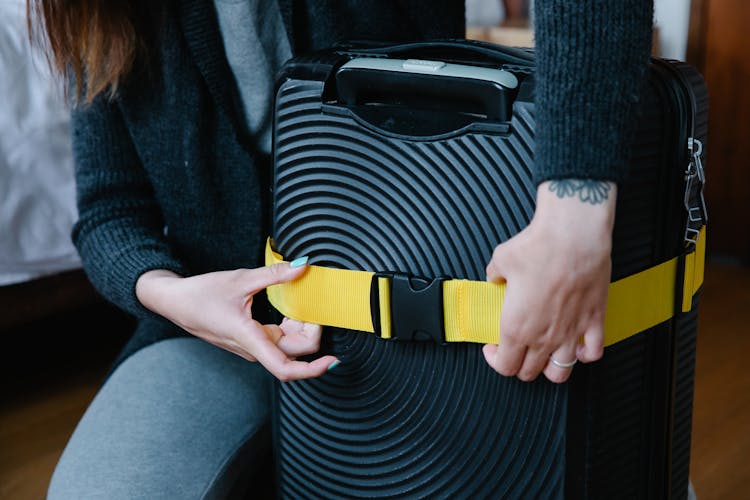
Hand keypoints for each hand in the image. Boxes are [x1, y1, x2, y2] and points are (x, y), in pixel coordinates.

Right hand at [135, 263, 337, 381]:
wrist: (175, 301)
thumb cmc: (201, 294)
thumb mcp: (240, 279)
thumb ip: (274, 274)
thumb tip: (302, 266)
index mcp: (249, 339)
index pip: (285, 368)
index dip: (312, 369)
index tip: (332, 360)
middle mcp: (253, 349)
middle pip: (294, 351)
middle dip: (311, 330)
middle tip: (315, 303)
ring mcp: (252, 346)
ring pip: (288, 345)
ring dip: (301, 326)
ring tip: (303, 300)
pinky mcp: (252, 340)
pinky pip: (279, 338)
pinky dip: (291, 324)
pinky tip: (292, 306)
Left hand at [483, 179, 615, 382]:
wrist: (573, 235)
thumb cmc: (537, 247)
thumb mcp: (500, 260)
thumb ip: (494, 275)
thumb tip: (495, 276)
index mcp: (516, 327)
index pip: (505, 365)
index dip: (496, 360)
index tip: (493, 347)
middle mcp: (543, 336)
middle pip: (529, 372)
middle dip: (518, 365)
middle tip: (515, 348)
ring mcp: (570, 332)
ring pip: (559, 373)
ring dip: (549, 368)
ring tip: (544, 354)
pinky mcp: (593, 321)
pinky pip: (593, 353)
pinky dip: (584, 355)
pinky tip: (576, 346)